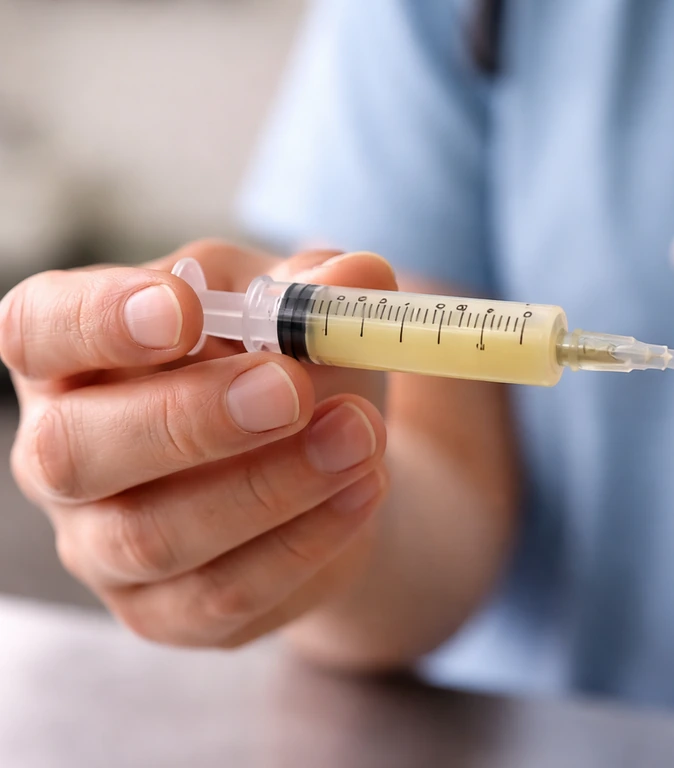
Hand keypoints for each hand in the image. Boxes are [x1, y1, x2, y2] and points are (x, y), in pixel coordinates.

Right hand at [2, 240, 393, 647]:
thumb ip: (320, 289)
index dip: (96, 321)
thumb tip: (357, 276)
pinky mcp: (163, 612)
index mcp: (73, 354)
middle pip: (75, 449)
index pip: (39, 329)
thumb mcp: (300, 308)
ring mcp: (102, 545)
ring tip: (359, 435)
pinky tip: (363, 489)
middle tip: (290, 390)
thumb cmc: (289, 367)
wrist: (328, 465)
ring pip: (152, 535)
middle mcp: (63, 453)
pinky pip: (220, 594)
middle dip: (190, 418)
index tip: (183, 310)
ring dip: (267, 486)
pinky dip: (303, 541)